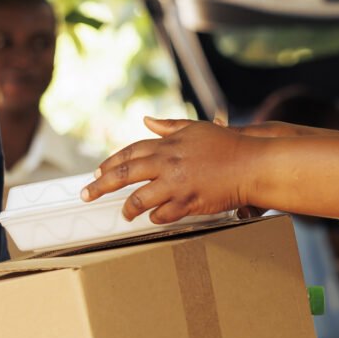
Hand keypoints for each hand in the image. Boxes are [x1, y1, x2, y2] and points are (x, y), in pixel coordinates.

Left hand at [83, 118, 254, 223]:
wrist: (251, 164)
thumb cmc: (226, 145)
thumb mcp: (195, 129)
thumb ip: (169, 126)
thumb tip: (147, 120)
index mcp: (166, 145)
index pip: (129, 153)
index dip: (110, 164)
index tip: (97, 173)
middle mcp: (166, 164)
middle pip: (123, 175)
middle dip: (100, 186)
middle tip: (87, 195)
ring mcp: (176, 185)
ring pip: (138, 200)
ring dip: (128, 209)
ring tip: (124, 214)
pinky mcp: (188, 203)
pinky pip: (163, 215)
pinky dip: (157, 217)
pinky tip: (155, 218)